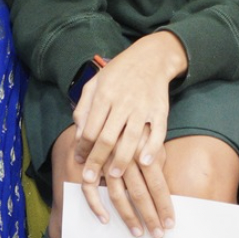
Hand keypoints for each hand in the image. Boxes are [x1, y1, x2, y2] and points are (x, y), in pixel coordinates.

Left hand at [72, 33, 184, 237]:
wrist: (151, 57)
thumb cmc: (118, 74)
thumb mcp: (94, 84)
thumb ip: (83, 109)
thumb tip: (77, 137)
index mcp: (103, 96)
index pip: (90, 129)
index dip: (83, 149)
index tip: (81, 163)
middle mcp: (122, 102)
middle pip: (107, 138)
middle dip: (98, 161)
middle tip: (91, 179)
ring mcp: (143, 107)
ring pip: (131, 138)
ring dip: (121, 160)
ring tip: (114, 177)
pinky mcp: (160, 110)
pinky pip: (157, 132)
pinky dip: (152, 148)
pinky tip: (145, 162)